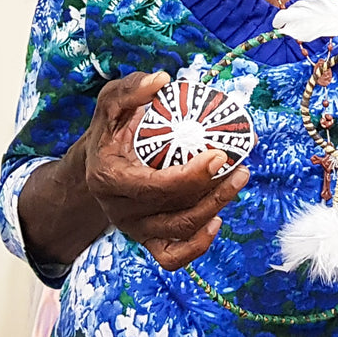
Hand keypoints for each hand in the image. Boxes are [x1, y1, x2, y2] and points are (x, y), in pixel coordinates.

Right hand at [83, 71, 249, 269]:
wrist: (97, 162)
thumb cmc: (109, 129)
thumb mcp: (111, 101)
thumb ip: (132, 88)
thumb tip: (162, 80)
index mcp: (108, 177)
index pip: (154, 187)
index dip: (191, 176)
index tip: (219, 154)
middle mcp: (120, 209)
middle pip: (173, 211)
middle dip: (212, 191)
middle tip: (240, 166)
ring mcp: (134, 228)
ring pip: (179, 232)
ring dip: (215, 208)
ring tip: (238, 179)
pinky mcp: (146, 238)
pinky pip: (172, 256)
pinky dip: (197, 245)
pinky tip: (217, 220)